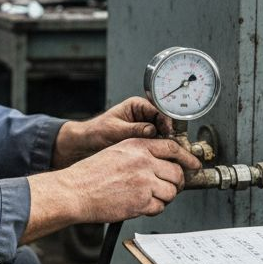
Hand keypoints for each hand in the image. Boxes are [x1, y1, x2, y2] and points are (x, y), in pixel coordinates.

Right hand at [25, 138, 200, 242]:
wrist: (75, 191)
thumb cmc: (91, 174)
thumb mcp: (117, 152)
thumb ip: (141, 153)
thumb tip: (163, 162)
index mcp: (138, 146)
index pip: (173, 148)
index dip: (187, 158)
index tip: (194, 164)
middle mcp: (144, 162)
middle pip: (177, 173)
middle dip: (177, 183)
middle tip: (171, 187)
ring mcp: (144, 183)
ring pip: (171, 192)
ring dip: (164, 197)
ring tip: (149, 197)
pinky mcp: (140, 202)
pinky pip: (159, 207)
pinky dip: (154, 209)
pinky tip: (141, 205)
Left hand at [51, 96, 172, 167]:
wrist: (87, 144)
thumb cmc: (97, 131)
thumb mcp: (115, 130)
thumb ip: (134, 129)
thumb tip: (151, 130)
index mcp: (137, 105)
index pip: (158, 109)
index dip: (165, 120)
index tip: (168, 131)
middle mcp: (144, 115)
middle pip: (164, 122)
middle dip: (170, 133)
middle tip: (175, 145)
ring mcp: (145, 128)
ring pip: (163, 134)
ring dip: (167, 143)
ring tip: (172, 153)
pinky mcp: (145, 140)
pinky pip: (157, 144)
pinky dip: (161, 150)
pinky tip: (164, 158)